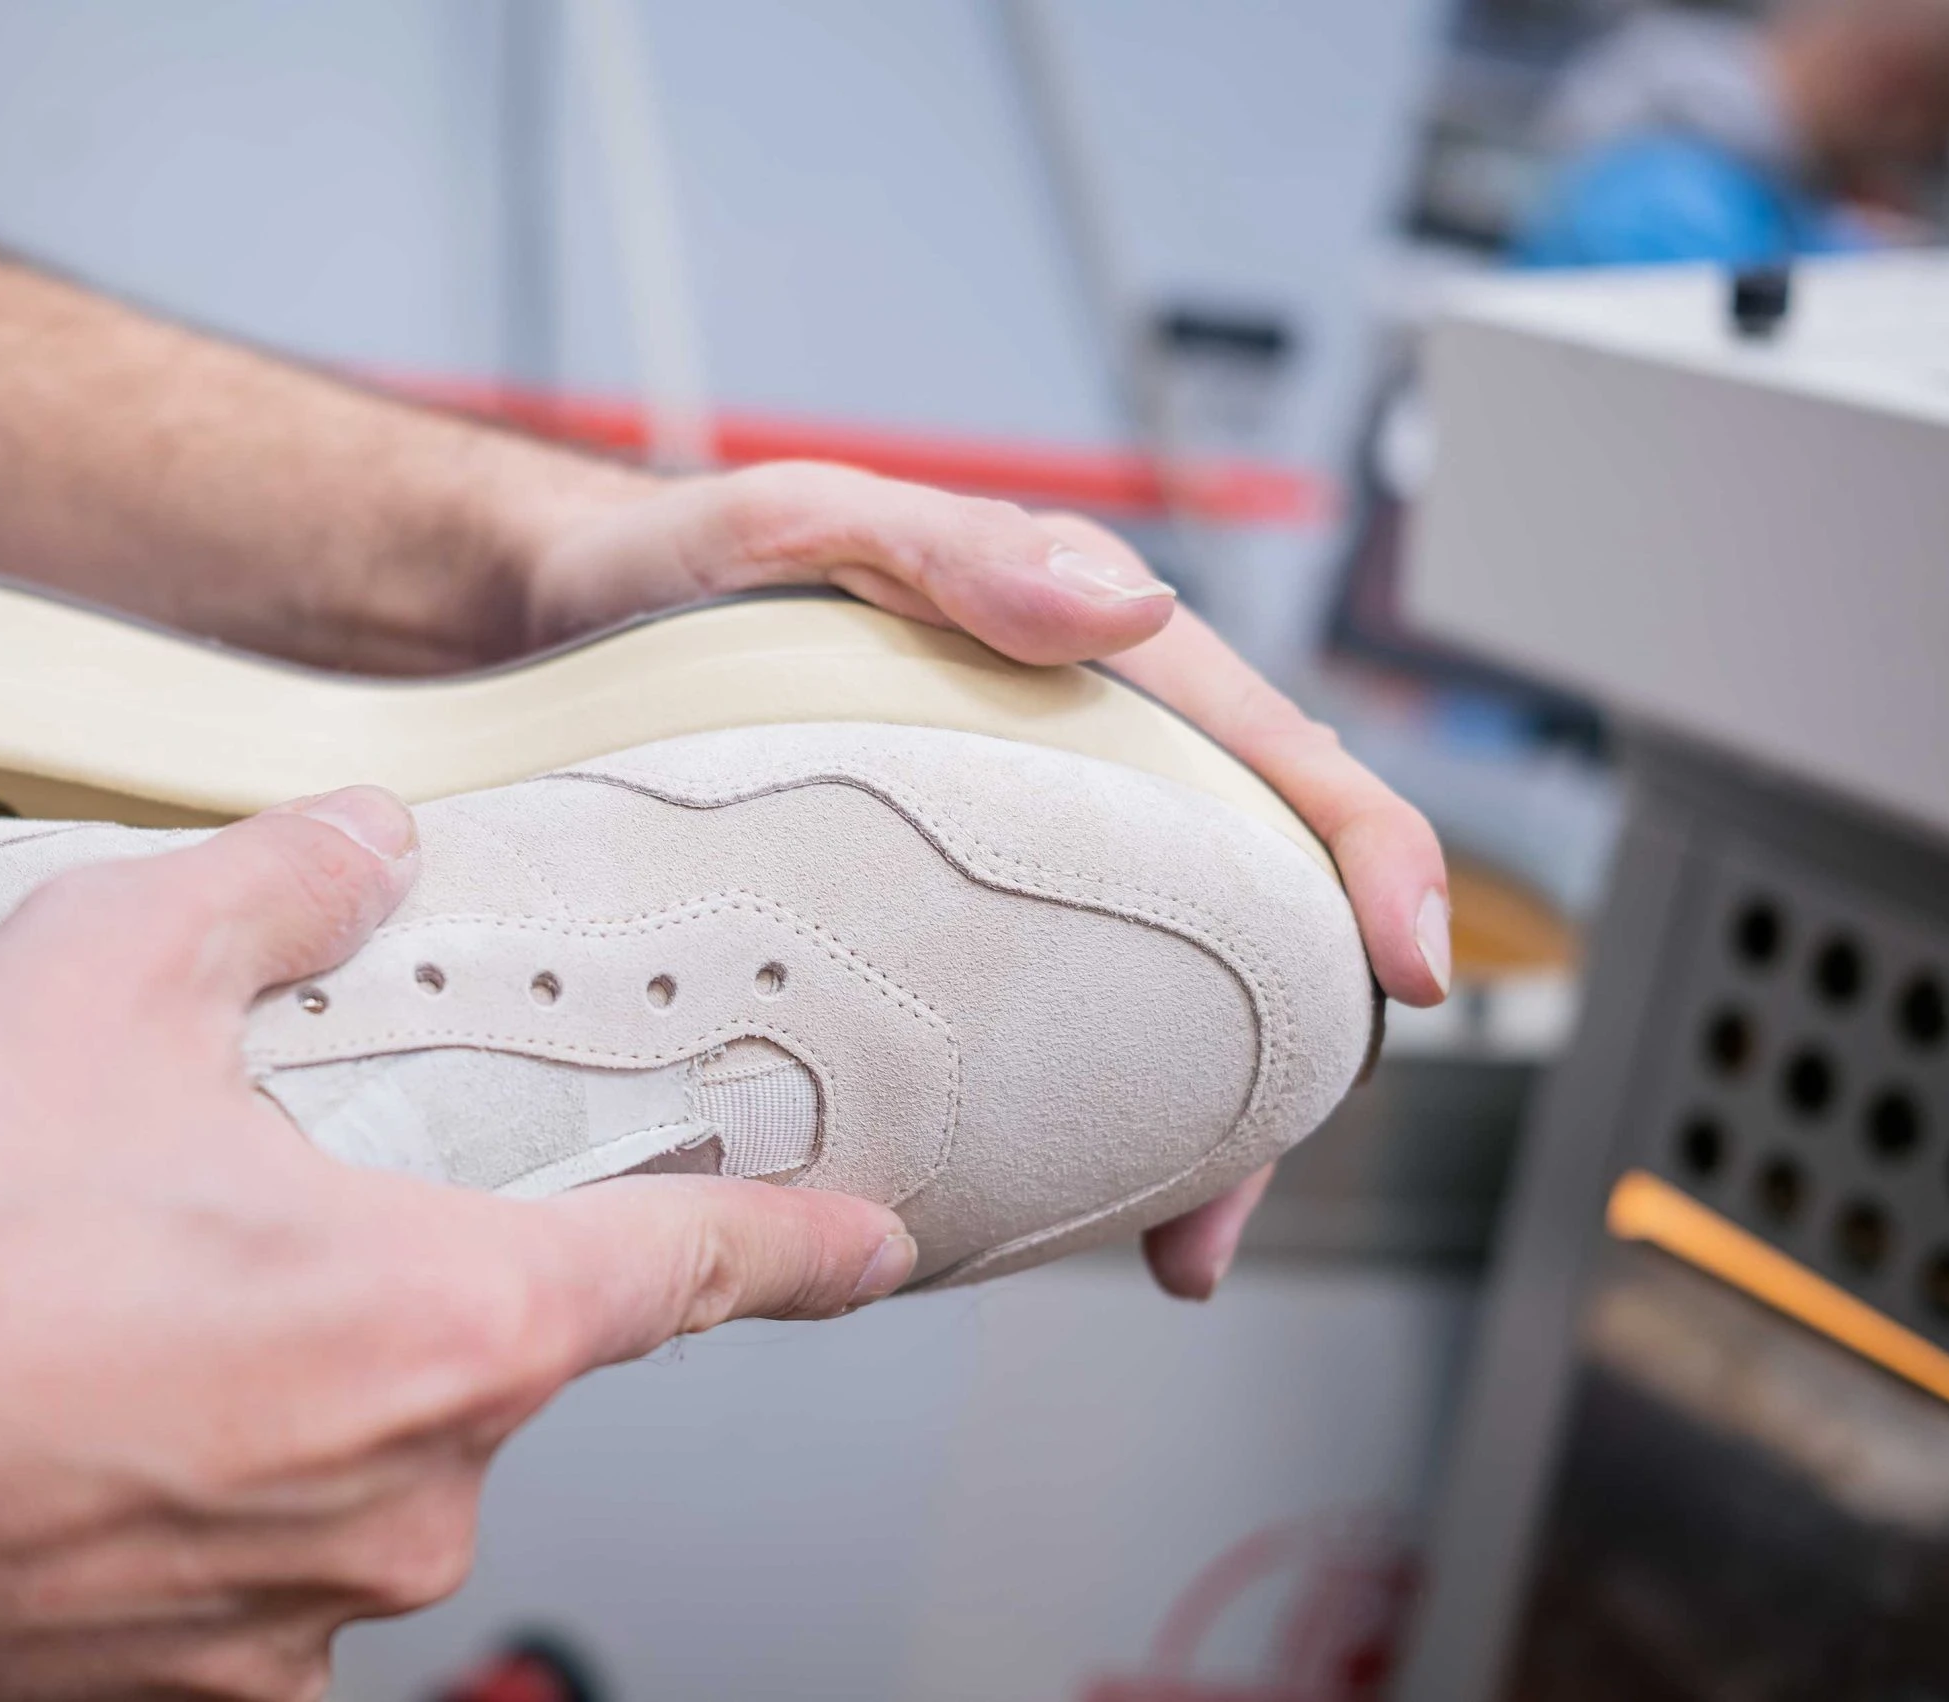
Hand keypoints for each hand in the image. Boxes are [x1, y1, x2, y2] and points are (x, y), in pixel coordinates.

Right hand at [0, 788, 912, 1701]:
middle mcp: (405, 1491)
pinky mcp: (187, 1690)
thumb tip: (361, 847)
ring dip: (277, 1382)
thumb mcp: (103, 980)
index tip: (863, 1246)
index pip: (685, 1271)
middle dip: (393, 1273)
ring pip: (350, 1456)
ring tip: (114, 1313)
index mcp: (446, 1320)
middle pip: (479, 1349)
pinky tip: (77, 1418)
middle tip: (240, 1216)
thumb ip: (276, 893)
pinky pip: (245, 1559)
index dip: (791, 1248)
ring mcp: (296, 1616)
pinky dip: (195, 1485)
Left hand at [528, 465, 1449, 1297]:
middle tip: (1233, 1202)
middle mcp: (1062, 756)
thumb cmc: (667, 564)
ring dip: (1184, 1123)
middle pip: (1239, 906)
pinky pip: (1027, 1012)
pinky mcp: (919, 914)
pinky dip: (1054, 1110)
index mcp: (1075, 654)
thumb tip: (1128, 613)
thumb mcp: (803, 526)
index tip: (1408, 970)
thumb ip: (954, 553)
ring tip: (1169, 1246)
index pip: (1274, 753)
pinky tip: (1034, 1191)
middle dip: (1286, 1058)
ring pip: (1146, 984)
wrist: (540, 631)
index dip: (1371, 855)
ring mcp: (996, 845)